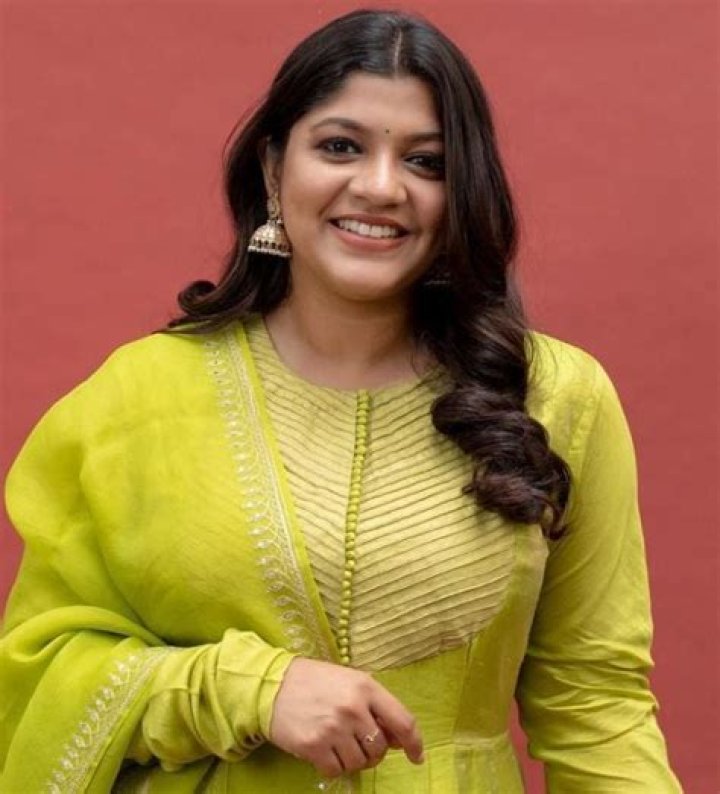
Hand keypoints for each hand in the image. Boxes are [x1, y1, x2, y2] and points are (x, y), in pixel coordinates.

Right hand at [268, 657, 423, 778]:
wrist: (272, 684)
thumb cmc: (316, 681)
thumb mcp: (350, 681)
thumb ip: (376, 705)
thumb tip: (399, 739)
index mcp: (366, 687)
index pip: (403, 722)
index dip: (415, 743)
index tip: (417, 756)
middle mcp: (353, 708)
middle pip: (380, 748)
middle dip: (373, 751)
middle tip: (358, 741)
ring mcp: (333, 728)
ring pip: (359, 763)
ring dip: (352, 759)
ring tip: (338, 743)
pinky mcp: (314, 746)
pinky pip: (336, 771)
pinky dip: (333, 766)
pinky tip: (323, 750)